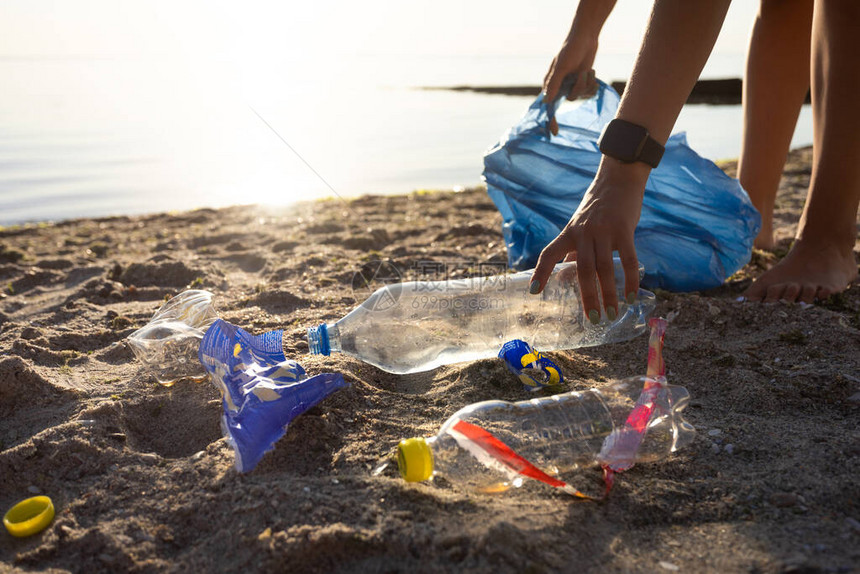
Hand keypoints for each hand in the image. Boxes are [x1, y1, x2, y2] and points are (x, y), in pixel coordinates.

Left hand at [529, 160, 647, 322]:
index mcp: (568, 233)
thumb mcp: (579, 226)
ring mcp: (604, 231)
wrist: (619, 179)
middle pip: (582, 270)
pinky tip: (631, 297)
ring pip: (604, 269)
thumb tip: (564, 279)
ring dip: (609, 295)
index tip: (534, 292)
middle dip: (587, 297)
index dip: (540, 273)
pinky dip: (630, 281)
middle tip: (593, 319)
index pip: (549, 254)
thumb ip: (573, 251)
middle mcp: (583, 233)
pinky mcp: (624, 230)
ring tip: (612, 315)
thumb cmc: (598, 207)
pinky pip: (627, 260)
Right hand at [543, 33, 599, 134]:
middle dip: (580, 88)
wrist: (586, 38)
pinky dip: (593, 83)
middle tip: (582, 74)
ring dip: (588, 83)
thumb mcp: (562, 67)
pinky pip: (590, 92)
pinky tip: (591, 72)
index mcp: (551, 84)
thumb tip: (546, 102)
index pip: (549, 106)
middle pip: (571, 99)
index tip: (554, 133)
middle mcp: (561, 87)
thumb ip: (554, 84)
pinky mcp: (583, 83)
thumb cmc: (570, 49)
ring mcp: (573, 85)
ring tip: (587, 70)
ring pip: (582, 96)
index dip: (550, 121)